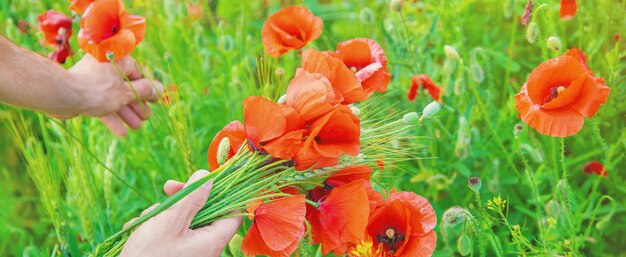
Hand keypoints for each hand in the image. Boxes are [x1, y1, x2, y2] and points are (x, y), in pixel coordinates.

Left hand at [67, 55, 162, 135]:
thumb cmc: (97, 90)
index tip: (154, 102)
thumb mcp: (126, 92)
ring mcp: (95, 80)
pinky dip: (111, 116)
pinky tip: (121, 131)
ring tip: (136, 127)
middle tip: (145, 118)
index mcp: (118, 61)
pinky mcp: (85, 92)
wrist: (61, 96)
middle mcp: (106, 68)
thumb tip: (160, 88)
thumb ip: (144, 91)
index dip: (147, 89)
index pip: (138, 74)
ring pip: (115, 97)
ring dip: (126, 113)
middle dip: (136, 105)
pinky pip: (102, 103)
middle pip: (126, 87)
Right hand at [120, 170, 241, 256]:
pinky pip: (169, 233)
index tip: (204, 181)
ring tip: (146, 222)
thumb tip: (207, 177)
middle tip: (168, 188)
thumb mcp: (170, 222)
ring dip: (163, 213)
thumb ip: (191, 197)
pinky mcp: (173, 253)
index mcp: (213, 240)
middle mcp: (205, 246)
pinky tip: (139, 230)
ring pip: (182, 220)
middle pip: (203, 211)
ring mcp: (189, 251)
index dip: (222, 193)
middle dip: (183, 199)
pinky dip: (155, 227)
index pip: (232, 212)